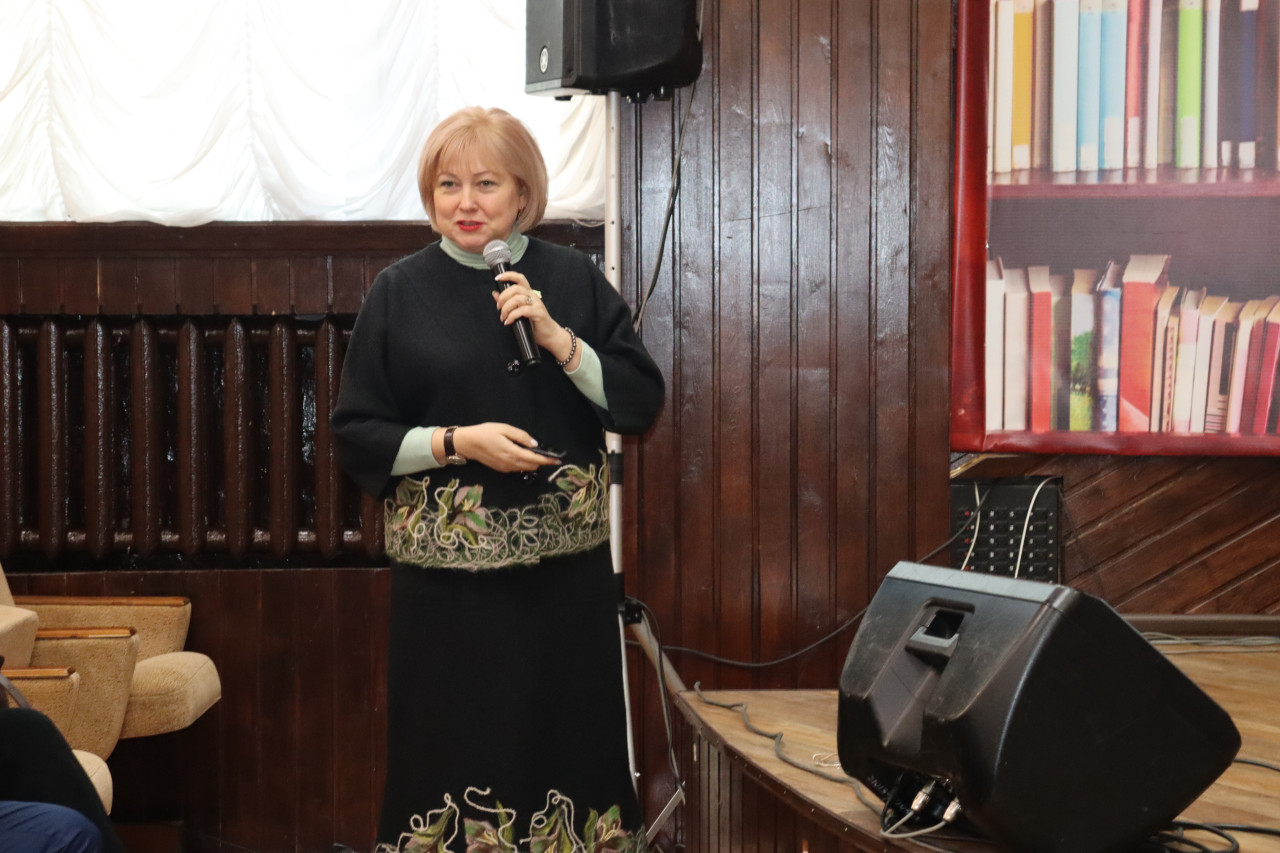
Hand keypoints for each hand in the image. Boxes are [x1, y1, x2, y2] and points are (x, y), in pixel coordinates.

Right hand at [449, 422, 563, 473]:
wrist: (467, 444)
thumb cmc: (485, 433)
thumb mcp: (504, 428)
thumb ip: (521, 436)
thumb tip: (535, 444)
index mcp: (512, 452)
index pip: (534, 459)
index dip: (547, 460)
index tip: (558, 460)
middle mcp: (510, 463)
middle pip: (532, 466)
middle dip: (541, 461)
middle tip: (547, 454)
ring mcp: (505, 468)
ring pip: (525, 468)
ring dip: (533, 463)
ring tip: (536, 453)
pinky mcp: (501, 469)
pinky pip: (517, 468)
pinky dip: (524, 463)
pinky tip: (522, 455)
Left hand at [492, 272, 579, 367]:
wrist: (550, 335)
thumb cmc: (535, 324)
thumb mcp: (519, 311)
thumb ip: (507, 302)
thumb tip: (495, 294)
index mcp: (529, 293)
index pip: (519, 278)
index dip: (508, 276)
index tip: (497, 278)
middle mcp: (533, 296)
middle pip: (515, 288)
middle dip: (503, 297)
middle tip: (499, 307)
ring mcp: (537, 304)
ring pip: (517, 299)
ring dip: (506, 308)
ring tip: (504, 317)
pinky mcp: (538, 313)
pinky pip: (522, 311)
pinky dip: (512, 316)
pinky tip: (509, 321)